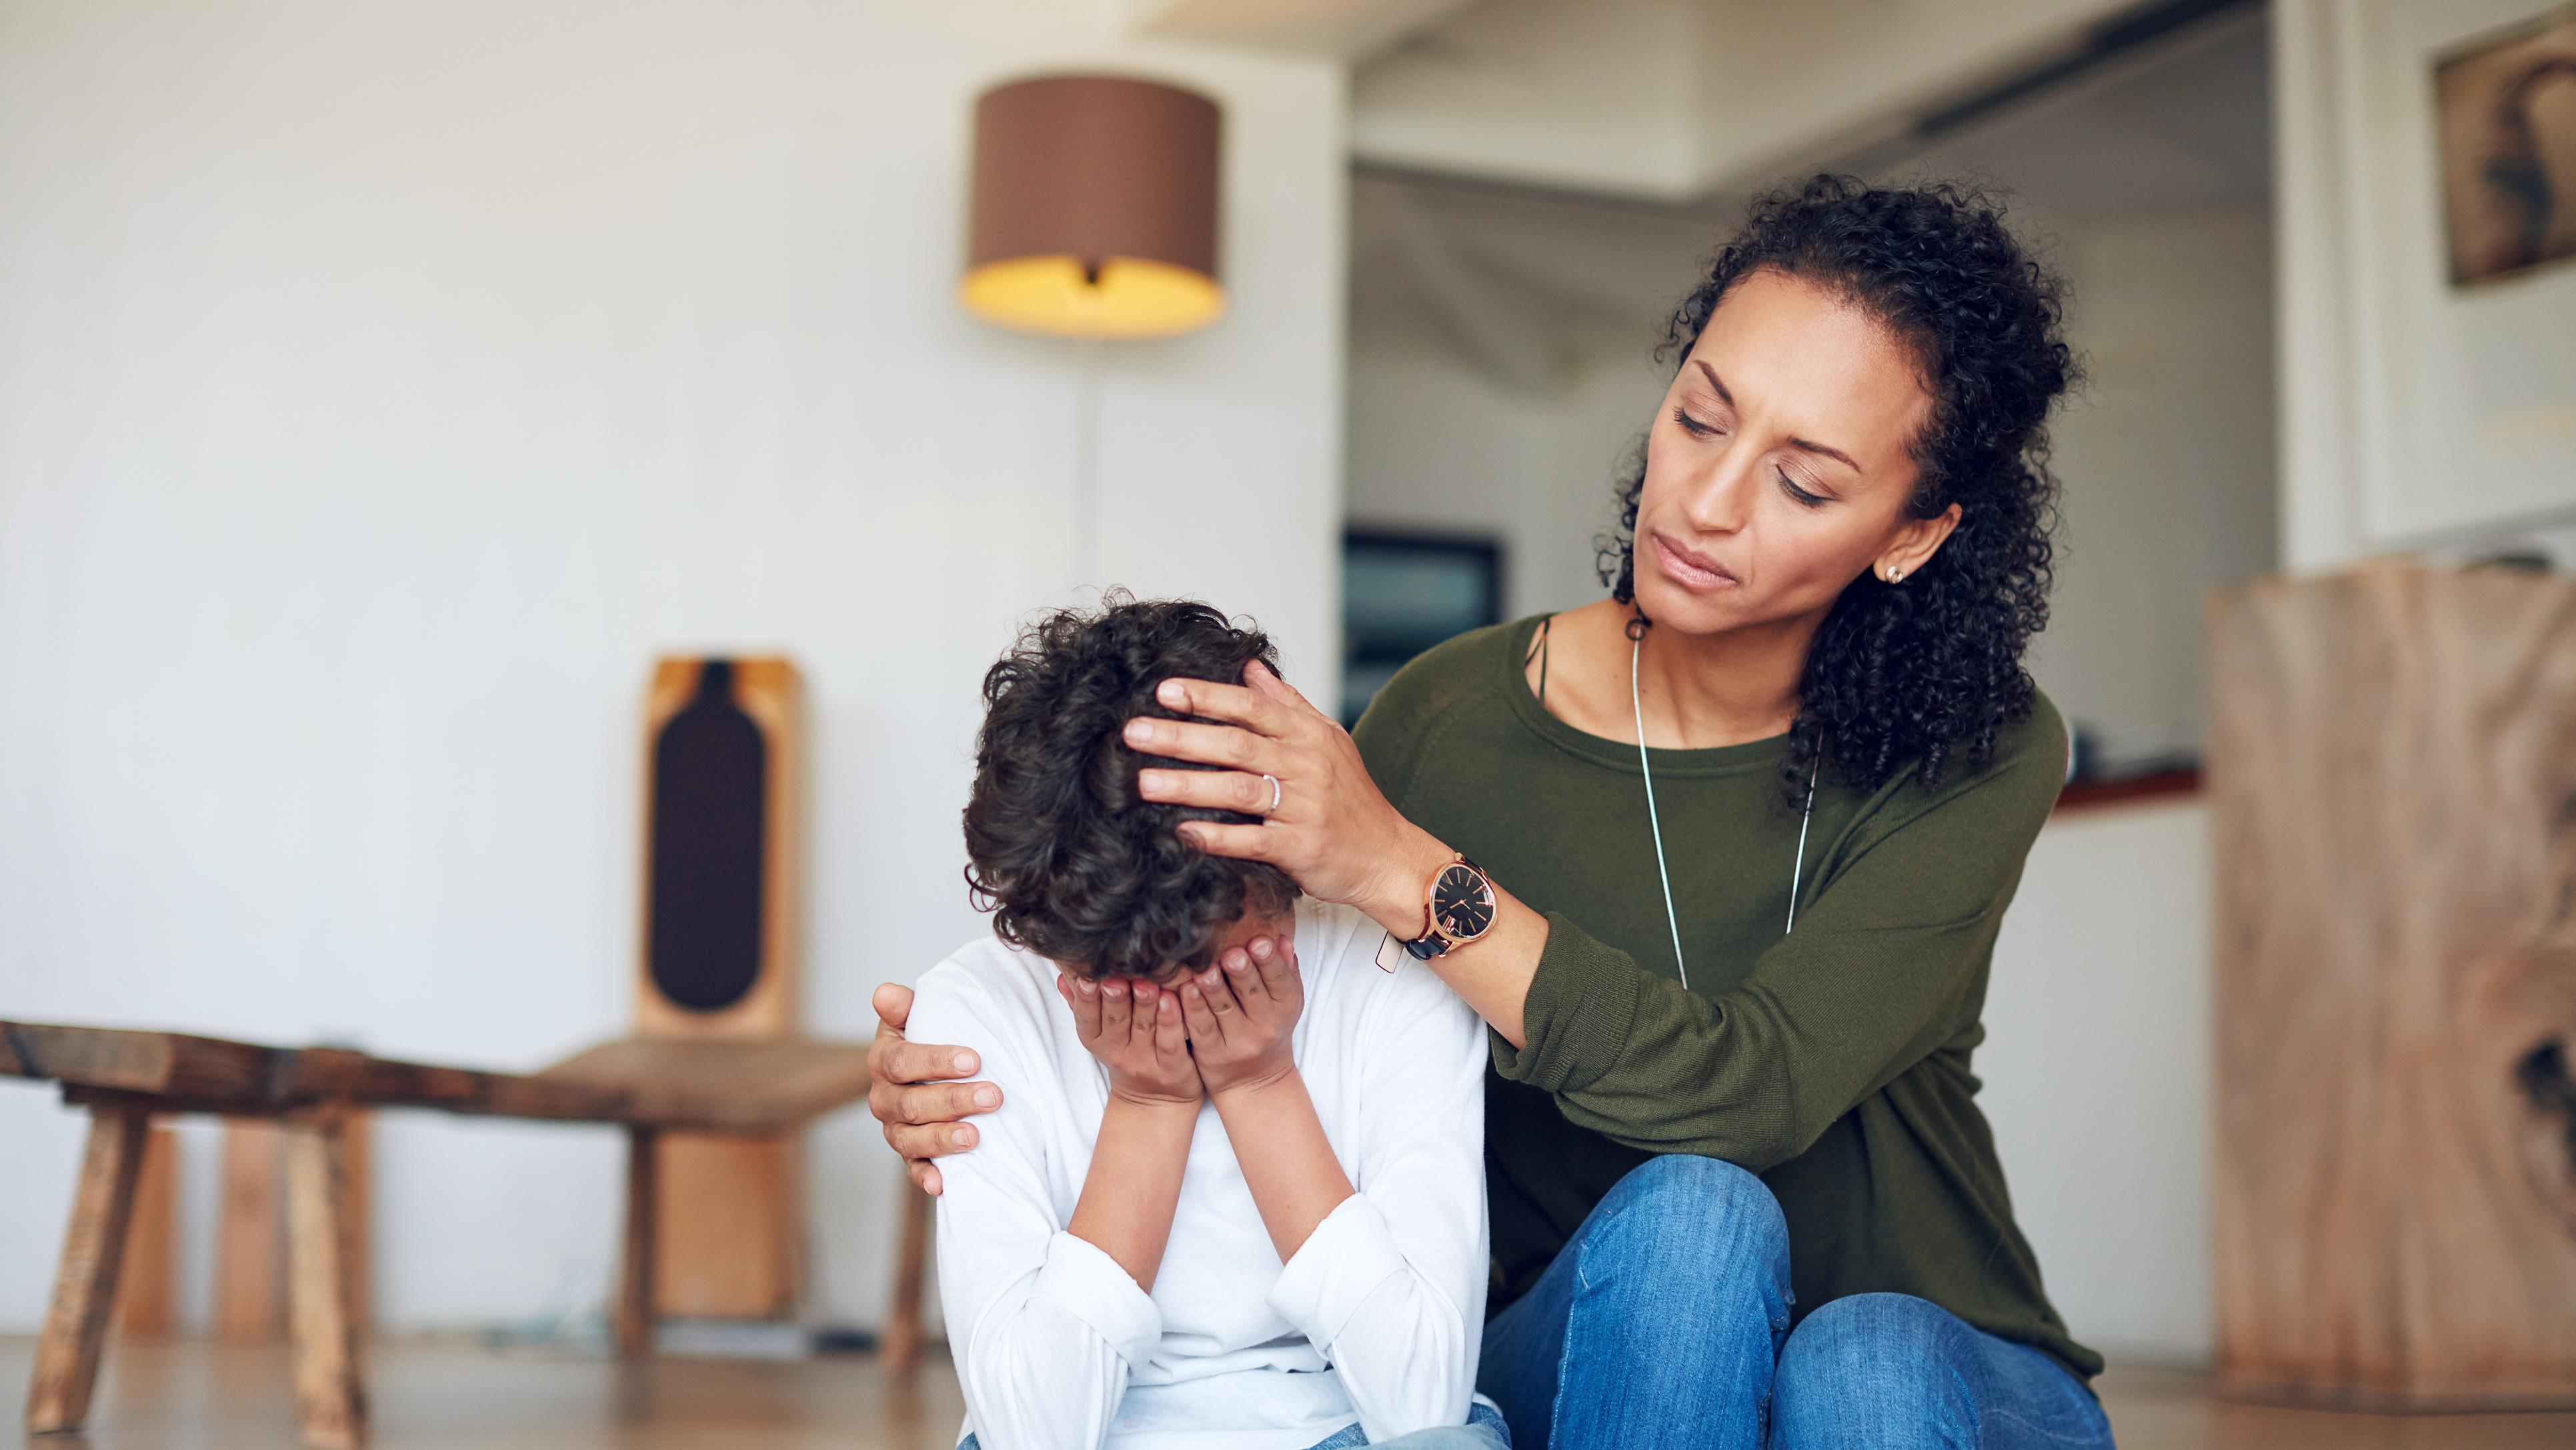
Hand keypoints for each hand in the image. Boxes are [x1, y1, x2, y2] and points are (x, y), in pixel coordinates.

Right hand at [867, 982, 1002, 1194]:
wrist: (930, 1072)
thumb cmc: (930, 1039)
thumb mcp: (918, 1017)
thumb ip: (904, 1007)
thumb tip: (885, 992)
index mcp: (883, 1060)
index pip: (902, 1061)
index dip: (936, 1060)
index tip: (974, 1059)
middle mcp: (884, 1098)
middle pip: (911, 1103)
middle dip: (953, 1100)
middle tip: (993, 1095)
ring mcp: (896, 1130)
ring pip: (912, 1139)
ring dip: (943, 1139)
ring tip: (976, 1136)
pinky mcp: (910, 1156)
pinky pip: (913, 1169)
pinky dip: (925, 1177)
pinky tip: (942, 1185)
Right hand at [1057, 975, 1202, 1107]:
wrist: (1153, 1101)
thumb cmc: (1125, 1054)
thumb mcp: (1099, 1034)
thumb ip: (1082, 1005)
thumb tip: (1063, 977)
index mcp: (1097, 1041)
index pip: (1087, 1019)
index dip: (1086, 999)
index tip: (1086, 978)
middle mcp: (1119, 1053)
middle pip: (1116, 1021)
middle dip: (1114, 999)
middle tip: (1115, 979)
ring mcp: (1146, 1062)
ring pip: (1144, 1029)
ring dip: (1144, 1005)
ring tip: (1145, 984)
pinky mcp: (1173, 1069)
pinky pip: (1171, 1043)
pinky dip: (1171, 1021)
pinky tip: (1172, 1000)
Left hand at [1124, 661, 1451, 937]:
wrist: (1387, 856)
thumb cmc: (1351, 797)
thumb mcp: (1328, 740)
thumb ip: (1287, 703)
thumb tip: (1250, 667)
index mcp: (1308, 735)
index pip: (1251, 707)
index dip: (1207, 697)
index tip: (1164, 691)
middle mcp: (1306, 766)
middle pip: (1236, 744)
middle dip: (1181, 737)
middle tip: (1133, 732)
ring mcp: (1303, 808)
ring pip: (1238, 790)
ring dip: (1188, 785)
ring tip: (1144, 782)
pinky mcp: (1299, 848)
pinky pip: (1251, 840)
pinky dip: (1216, 837)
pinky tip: (1182, 832)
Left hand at [1175, 932, 1303, 1098]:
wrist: (1256, 1080)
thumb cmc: (1269, 1028)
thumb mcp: (1285, 1002)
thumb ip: (1284, 971)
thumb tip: (1281, 939)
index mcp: (1285, 1006)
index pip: (1280, 981)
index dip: (1269, 962)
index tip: (1259, 941)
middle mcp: (1264, 1025)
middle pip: (1251, 993)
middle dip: (1242, 972)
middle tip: (1231, 953)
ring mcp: (1237, 1041)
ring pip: (1223, 1009)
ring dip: (1213, 988)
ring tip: (1205, 968)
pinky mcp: (1211, 1052)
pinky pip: (1201, 1027)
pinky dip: (1193, 1007)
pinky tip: (1185, 989)